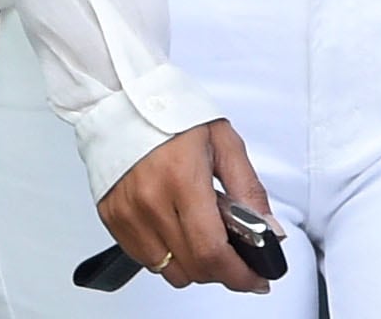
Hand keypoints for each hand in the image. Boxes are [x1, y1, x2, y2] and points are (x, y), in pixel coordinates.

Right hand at [98, 120, 276, 293]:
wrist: (123, 100)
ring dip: (194, 264)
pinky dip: (168, 255)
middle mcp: (150, 203)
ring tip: (206, 235)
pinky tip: (180, 229)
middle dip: (222, 271)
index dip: (238, 274)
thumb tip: (269, 230)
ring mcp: (127, 215)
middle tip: (238, 256)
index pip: (211, 250)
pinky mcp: (112, 220)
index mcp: (183, 180)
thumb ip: (249, 190)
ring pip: (168, 270)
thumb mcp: (225, 142)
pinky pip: (145, 259)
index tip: (256, 279)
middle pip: (192, 268)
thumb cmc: (174, 115)